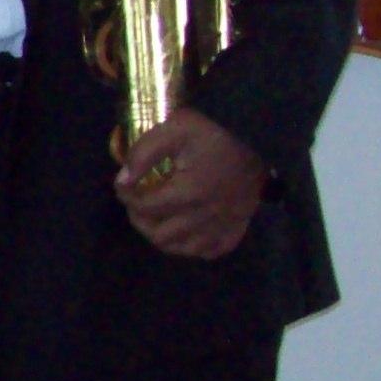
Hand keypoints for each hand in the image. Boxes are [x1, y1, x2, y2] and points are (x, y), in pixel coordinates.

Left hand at [115, 108, 268, 260]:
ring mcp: (223, 225)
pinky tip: (184, 230)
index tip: (122, 184)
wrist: (259, 137)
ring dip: (162, 236)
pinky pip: (210, 251)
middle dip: (140, 220)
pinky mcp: (237, 227)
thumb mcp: (175, 129)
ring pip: (183, 248)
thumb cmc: (215, 132)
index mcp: (189, 192)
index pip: (145, 207)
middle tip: (136, 203)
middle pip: (160, 236)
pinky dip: (192, 245)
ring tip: (155, 218)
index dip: (125, 196)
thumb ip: (144, 152)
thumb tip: (123, 178)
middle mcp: (206, 216)